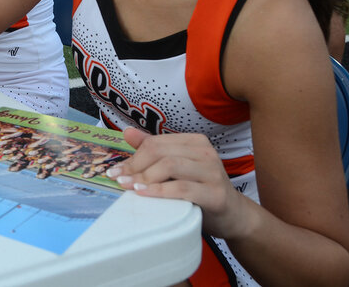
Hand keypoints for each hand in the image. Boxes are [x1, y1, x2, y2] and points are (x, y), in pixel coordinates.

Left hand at [107, 128, 249, 238]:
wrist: (233, 216)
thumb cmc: (200, 191)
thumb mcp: (176, 168)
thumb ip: (154, 150)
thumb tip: (127, 132)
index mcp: (194, 142)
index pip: (155, 143)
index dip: (132, 156)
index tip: (115, 171)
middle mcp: (205, 152)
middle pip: (160, 152)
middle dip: (135, 166)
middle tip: (119, 180)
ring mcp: (213, 172)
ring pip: (170, 166)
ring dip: (144, 178)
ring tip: (130, 188)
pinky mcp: (216, 194)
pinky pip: (182, 188)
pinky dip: (159, 191)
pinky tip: (145, 194)